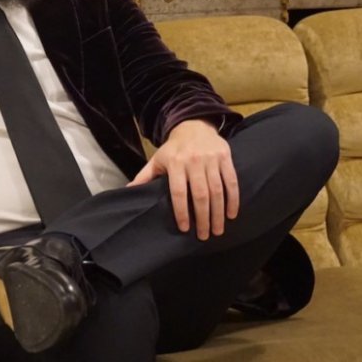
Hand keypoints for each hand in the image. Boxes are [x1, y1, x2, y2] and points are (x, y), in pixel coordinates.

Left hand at [128, 119, 238, 239]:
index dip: (182, 212)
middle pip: (200, 194)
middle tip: (204, 236)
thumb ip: (145, 176)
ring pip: (217, 190)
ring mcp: (211, 159)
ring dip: (218, 213)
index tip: (185, 228)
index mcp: (175, 163)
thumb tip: (128, 190)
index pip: (178, 192)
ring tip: (217, 230)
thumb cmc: (174, 149)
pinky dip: (233, 199)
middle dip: (203, 218)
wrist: (194, 126)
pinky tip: (231, 214)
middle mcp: (193, 161)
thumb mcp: (157, 159)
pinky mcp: (225, 157)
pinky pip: (231, 181)